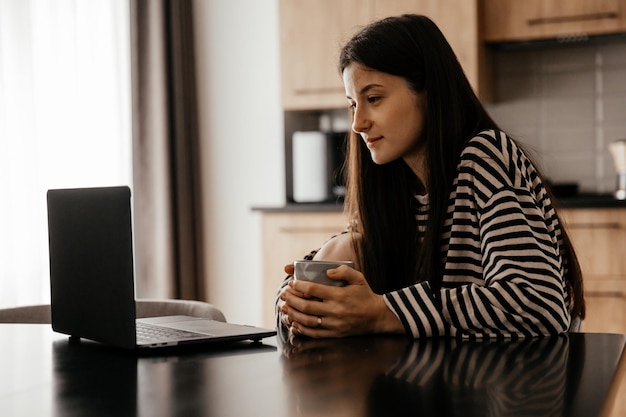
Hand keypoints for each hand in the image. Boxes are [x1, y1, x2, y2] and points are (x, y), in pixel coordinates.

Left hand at [279, 265, 403, 337]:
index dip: (299, 286)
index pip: (313, 290)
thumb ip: (343, 271)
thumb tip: (328, 271)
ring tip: (284, 308)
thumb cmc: (365, 296)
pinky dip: (302, 329)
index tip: (292, 283)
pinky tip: (294, 323)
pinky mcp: (335, 334)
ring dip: (292, 314)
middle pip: (306, 305)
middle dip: (291, 299)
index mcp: (339, 295)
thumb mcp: (358, 278)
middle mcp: (335, 310)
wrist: (377, 316)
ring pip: (307, 320)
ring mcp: (334, 324)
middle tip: (283, 294)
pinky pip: (314, 333)